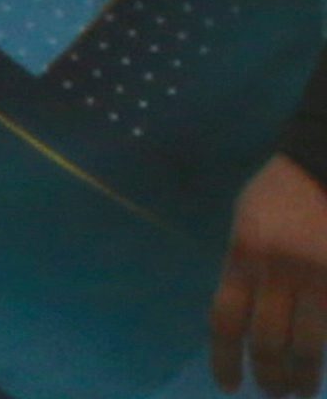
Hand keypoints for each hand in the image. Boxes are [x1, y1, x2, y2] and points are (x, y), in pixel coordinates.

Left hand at [222, 152, 326, 393]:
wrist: (323, 166)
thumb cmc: (281, 194)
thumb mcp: (246, 224)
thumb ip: (243, 268)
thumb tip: (241, 315)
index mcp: (244, 256)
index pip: (225, 320)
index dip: (224, 359)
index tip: (227, 386)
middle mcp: (278, 273)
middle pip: (268, 342)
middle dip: (268, 377)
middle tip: (273, 393)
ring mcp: (318, 281)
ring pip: (309, 347)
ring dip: (302, 377)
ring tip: (300, 391)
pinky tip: (325, 368)